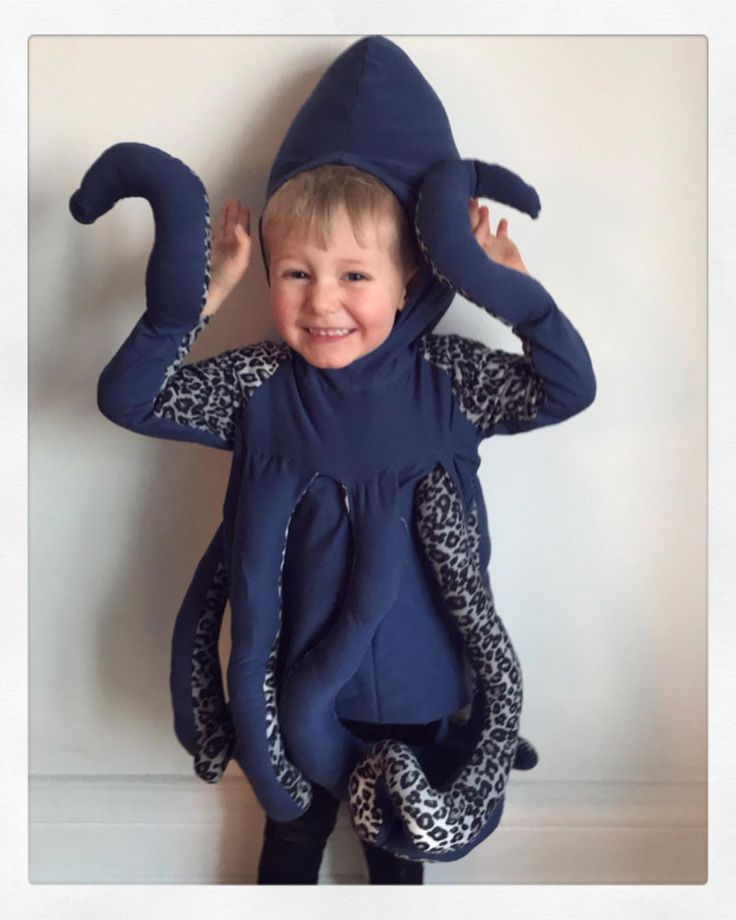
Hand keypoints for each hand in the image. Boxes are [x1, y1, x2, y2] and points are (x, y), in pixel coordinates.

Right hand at [201, 199, 251, 316]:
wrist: (203, 293)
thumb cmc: (221, 281)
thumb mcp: (238, 261)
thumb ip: (242, 243)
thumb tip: (239, 227)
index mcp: (239, 251)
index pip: (242, 230)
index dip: (243, 217)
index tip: (242, 205)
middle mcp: (229, 250)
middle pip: (233, 228)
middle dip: (234, 214)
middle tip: (234, 201)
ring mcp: (216, 251)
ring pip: (221, 230)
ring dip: (224, 218)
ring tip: (226, 206)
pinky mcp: (204, 252)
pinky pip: (209, 234)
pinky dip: (211, 226)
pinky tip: (210, 221)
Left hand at [469, 198, 527, 274]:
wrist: (519, 286)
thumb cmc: (499, 279)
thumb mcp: (485, 262)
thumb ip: (481, 246)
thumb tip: (476, 233)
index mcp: (471, 254)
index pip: (464, 234)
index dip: (465, 221)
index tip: (463, 207)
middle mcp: (479, 249)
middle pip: (472, 228)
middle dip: (472, 214)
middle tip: (472, 199)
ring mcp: (491, 247)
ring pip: (484, 228)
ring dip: (484, 218)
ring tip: (484, 208)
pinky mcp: (503, 247)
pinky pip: (501, 233)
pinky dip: (502, 227)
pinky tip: (503, 221)